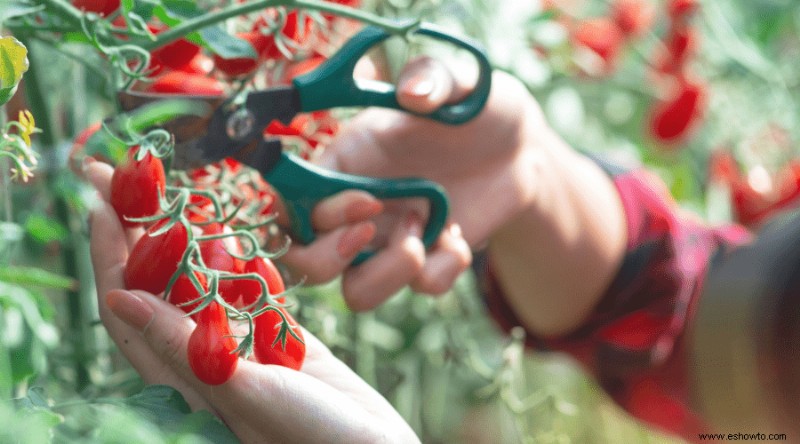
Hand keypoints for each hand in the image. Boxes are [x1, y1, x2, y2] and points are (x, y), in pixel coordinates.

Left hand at [85, 161, 418, 443]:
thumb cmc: (312, 438)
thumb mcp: (244, 391)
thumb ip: (184, 347)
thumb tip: (119, 299)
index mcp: (183, 379)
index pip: (128, 306)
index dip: (110, 252)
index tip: (102, 197)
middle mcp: (204, 361)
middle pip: (157, 286)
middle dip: (136, 230)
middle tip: (123, 174)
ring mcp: (243, 349)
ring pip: (202, 284)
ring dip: (184, 238)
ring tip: (169, 191)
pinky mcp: (281, 342)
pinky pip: (249, 294)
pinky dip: (238, 261)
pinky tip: (232, 233)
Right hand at [280, 57, 626, 336]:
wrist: (520, 147)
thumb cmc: (476, 106)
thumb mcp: (459, 83)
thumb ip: (432, 77)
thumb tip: (412, 93)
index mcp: (345, 161)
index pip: (291, 202)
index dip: (315, 213)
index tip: (369, 200)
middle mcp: (355, 208)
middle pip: (301, 262)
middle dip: (326, 259)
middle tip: (373, 229)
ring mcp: (389, 241)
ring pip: (356, 293)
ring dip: (386, 275)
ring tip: (422, 238)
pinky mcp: (426, 262)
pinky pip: (420, 287)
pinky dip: (442, 270)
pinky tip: (459, 237)